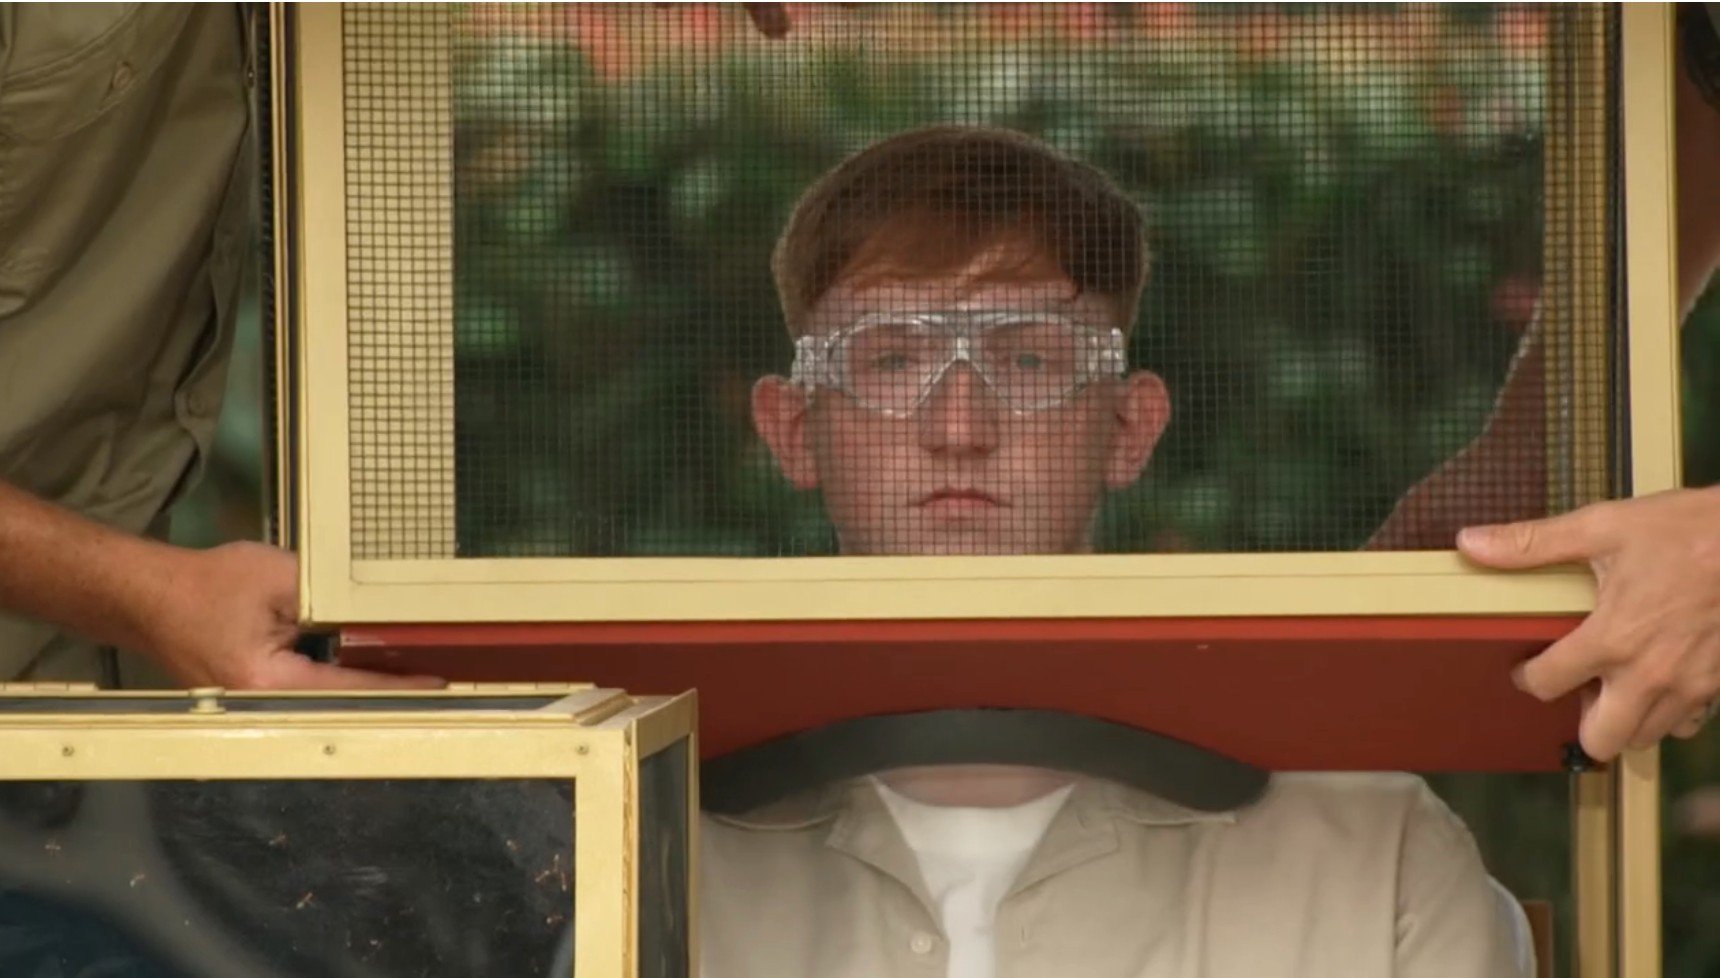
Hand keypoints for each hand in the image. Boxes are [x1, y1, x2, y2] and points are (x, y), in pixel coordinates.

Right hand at [134, 542, 443, 689]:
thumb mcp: (280, 578)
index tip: (440, 682)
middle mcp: (263, 706)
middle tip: (440, 678)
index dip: (399, 685)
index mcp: (268, 684)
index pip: (349, 689)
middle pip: (341, 705)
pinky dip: (341, 681)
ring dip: (366, 688)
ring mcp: (257, 706)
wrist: (147, 596)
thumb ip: (331, 597)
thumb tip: (377, 614)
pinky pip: (309, 693)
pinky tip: (372, 666)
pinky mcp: (256, 695)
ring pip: (326, 702)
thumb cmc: (207, 585)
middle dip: (389, 692)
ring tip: (416, 673)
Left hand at [1458, 486, 1719, 760]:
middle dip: (1580, 724)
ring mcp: (1691, 687)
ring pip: (1646, 738)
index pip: (1546, 683)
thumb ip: (1533, 543)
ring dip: (1624, 722)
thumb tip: (1470, 544)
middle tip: (1577, 690)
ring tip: (1615, 688)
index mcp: (1612, 638)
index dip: (1526, 677)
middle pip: (1601, 739)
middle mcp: (1650, 675)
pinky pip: (1688, 724)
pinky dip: (1669, 715)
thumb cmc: (1688, 530)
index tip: (1527, 666)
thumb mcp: (1604, 525)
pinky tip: (1659, 684)